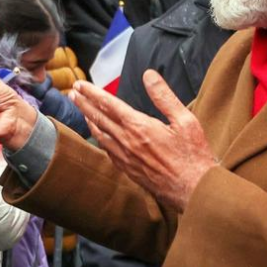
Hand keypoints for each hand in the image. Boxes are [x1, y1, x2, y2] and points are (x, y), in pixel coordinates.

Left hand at [70, 70, 216, 211]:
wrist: (194, 191)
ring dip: (88, 120)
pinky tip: (99, 135)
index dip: (92, 93)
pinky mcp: (128, 169)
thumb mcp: (185, 120)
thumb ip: (164, 96)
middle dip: (83, 103)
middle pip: (98, 118)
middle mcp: (127, 142)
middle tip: (72, 92)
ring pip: (100, 135)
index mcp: (139, 127)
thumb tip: (149, 75)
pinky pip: (107, 150)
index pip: (109, 104)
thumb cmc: (193, 156)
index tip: (80, 84)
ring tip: (80, 110)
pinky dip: (99, 138)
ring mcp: (125, 157)